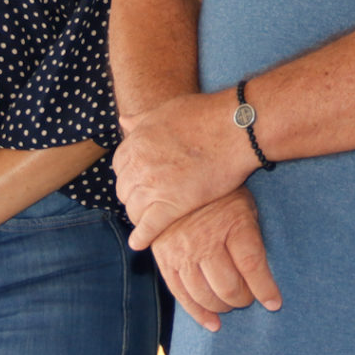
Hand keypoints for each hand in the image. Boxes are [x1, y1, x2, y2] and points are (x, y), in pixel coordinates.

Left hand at [115, 91, 251, 251]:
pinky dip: (142, 237)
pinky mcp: (172, 206)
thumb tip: (123, 121)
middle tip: (149, 200)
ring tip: (150, 219)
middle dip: (134, 195)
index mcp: (137, 141)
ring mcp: (154, 186)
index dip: (131, 175)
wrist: (234, 129)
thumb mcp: (166, 110)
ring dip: (140, 215)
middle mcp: (139, 164)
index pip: (120, 166)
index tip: (141, 180)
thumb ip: (141, 119)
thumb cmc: (205, 115)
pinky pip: (148, 227)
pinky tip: (140, 243)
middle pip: (124, 190)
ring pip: (134, 210)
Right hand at [151, 190, 280, 332]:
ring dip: (223, 306)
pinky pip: (181, 294)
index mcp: (233, 223)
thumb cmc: (221, 195)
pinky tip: (212, 322)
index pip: (252, 265)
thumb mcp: (245, 204)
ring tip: (231, 304)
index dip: (265, 289)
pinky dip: (198, 313)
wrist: (177, 178)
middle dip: (243, 299)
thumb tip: (267, 272)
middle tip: (249, 298)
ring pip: (205, 294)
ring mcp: (183, 251)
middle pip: (229, 285)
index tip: (274, 303)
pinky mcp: (165, 259)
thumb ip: (254, 235)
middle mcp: (206, 240)